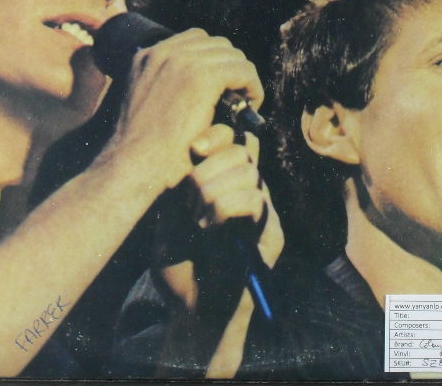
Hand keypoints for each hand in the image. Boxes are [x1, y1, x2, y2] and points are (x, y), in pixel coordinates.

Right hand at [103, 28, 263, 190]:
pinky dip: (252, 86)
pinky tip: (251, 105)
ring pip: (233, 56)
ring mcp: (182, 62)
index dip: (214, 60)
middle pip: (218, 45)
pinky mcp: (201, 78)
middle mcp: (163, 52)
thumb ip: (163, 86)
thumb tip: (190, 86)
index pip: (196, 39)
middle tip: (237, 95)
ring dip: (243, 76)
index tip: (222, 85)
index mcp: (146, 55)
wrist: (130, 166)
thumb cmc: (141, 149)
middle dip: (231, 67)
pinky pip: (243, 71)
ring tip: (244, 102)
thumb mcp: (145, 104)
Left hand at [160, 125, 283, 309]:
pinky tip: (210, 227)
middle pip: (243, 149)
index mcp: (223, 181)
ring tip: (197, 219)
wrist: (192, 307)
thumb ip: (184, 183)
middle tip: (189, 201)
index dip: (217, 135)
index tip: (194, 150)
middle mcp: (246, 191)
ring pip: (249, 171)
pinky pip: (255, 201)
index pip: (233, 138)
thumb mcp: (170, 216)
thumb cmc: (178, 263)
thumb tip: (196, 146)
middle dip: (209, 168)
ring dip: (214, 190)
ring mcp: (262, 210)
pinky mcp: (270, 233)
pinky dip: (226, 207)